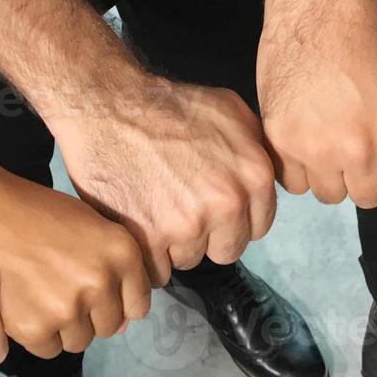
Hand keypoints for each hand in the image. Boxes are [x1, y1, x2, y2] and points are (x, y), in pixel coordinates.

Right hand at [0, 164, 152, 355]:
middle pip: (109, 327)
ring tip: (41, 297)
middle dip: (90, 315)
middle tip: (61, 292)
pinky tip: (24, 305)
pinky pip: (49, 349)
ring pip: (80, 341)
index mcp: (123, 253)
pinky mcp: (34, 329)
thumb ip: (114, 269)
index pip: (138, 305)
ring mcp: (68, 309)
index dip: (117, 302)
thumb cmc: (37, 213)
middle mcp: (102, 283)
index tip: (97, 294)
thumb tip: (124, 324)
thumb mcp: (90, 226)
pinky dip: (38, 335)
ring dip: (64, 327)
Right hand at [51, 79, 275, 285]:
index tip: (210, 205)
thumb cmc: (170, 106)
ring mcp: (189, 223)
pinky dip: (145, 255)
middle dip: (206, 235)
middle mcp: (228, 203)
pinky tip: (137, 223)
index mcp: (255, 176)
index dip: (232, 218)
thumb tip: (267, 179)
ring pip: (189, 259)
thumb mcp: (232, 111)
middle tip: (180, 207)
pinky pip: (156, 271)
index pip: (257, 227)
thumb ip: (257, 149)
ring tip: (153, 207)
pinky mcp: (150, 237)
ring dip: (172, 245)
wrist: (109, 106)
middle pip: (226, 250)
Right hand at [258, 4, 376, 207]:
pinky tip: (305, 138)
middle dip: (366, 175)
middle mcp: (361, 150)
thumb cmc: (370, 43)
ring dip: (332, 174)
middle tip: (357, 144)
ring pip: (330, 194)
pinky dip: (299, 168)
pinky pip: (294, 182)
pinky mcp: (282, 141)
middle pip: (368, 197)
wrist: (322, 11)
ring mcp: (317, 149)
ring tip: (329, 138)